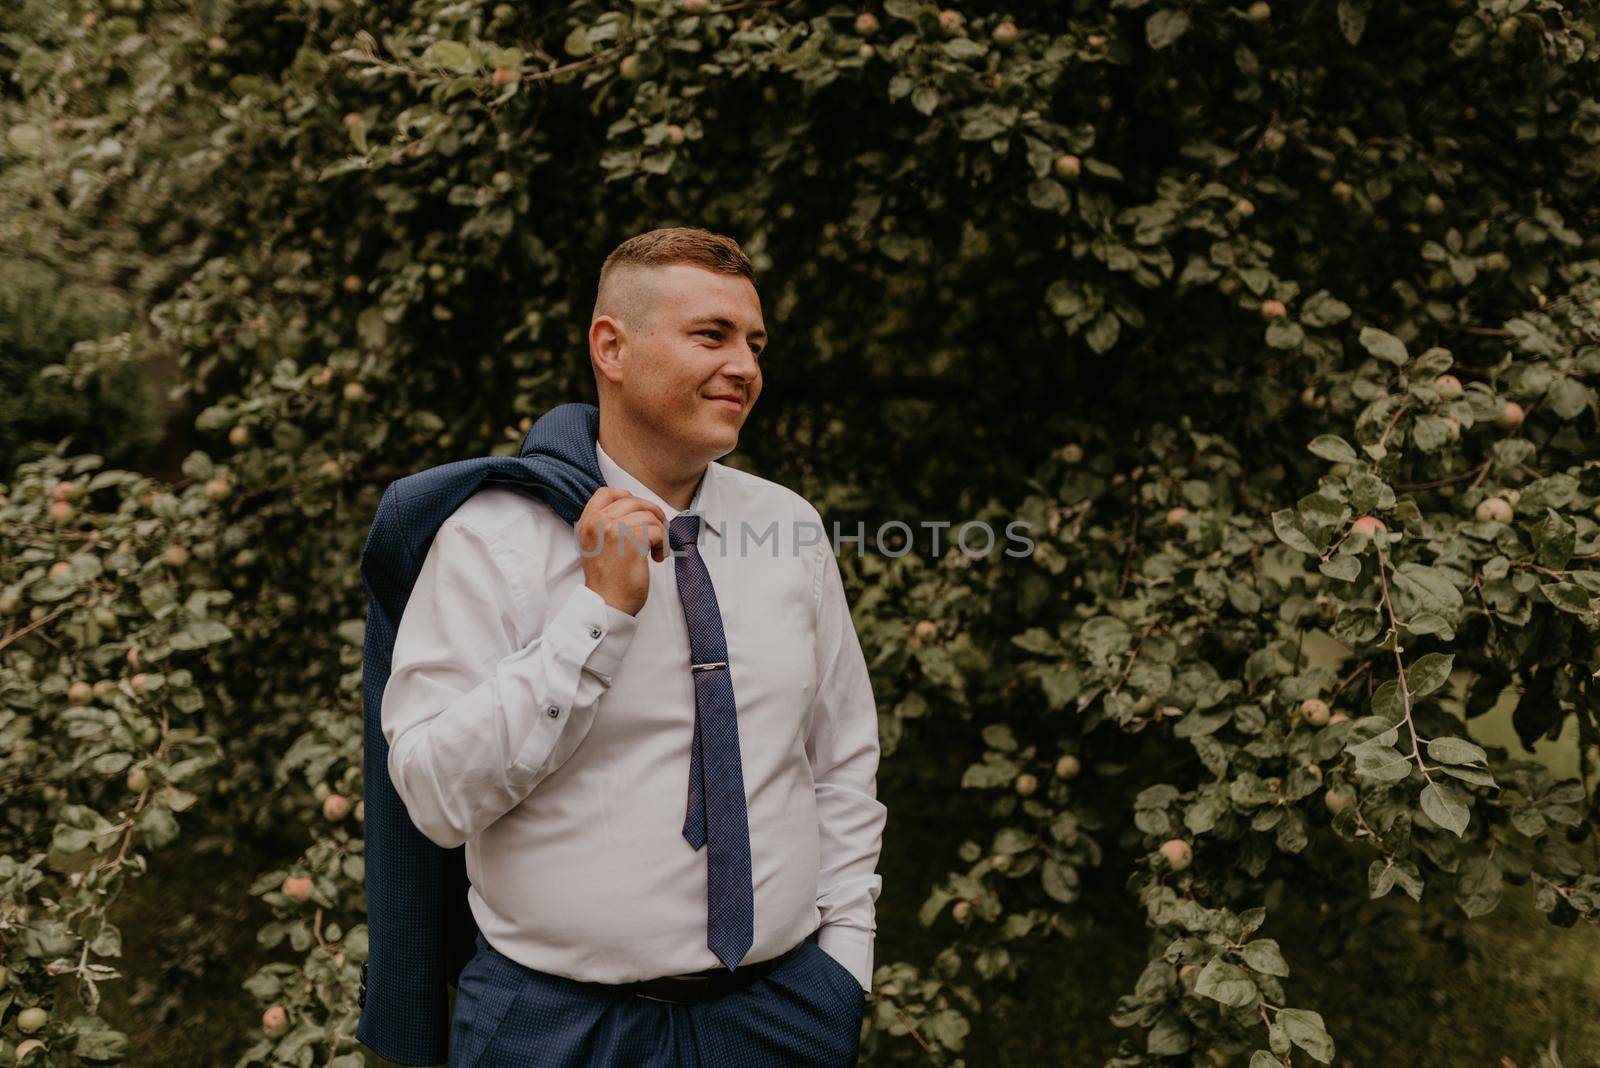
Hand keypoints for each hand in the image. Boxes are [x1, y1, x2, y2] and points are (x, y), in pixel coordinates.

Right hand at [576, 487, 666, 615]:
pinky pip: (657, 531)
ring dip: (659, 532)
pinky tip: (657, 557)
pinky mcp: (631, 543)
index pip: (606, 492)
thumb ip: (606, 525)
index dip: (628, 497)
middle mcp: (598, 523)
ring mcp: (613, 531)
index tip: (639, 512)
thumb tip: (636, 510)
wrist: (606, 604)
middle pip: (633, 501)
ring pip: (648, 516)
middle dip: (652, 513)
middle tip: (659, 529)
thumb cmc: (606, 579)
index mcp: (587, 522)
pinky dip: (663, 544)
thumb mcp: (595, 545)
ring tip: (656, 549)